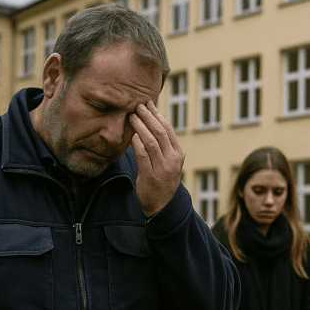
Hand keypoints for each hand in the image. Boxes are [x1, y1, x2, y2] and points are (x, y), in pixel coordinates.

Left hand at [129, 101, 184, 216]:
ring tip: (132, 116)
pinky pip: (142, 154)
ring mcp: (162, 167)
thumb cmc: (163, 180)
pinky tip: (131, 135)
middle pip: (160, 132)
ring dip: (140, 126)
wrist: (162, 205)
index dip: (158, 115)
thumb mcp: (170, 163)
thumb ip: (165, 146)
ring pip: (151, 141)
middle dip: (148, 116)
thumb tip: (155, 123)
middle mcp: (172, 159)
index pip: (168, 129)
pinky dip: (136, 142)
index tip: (149, 104)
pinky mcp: (150, 175)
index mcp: (178, 154)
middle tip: (138, 106)